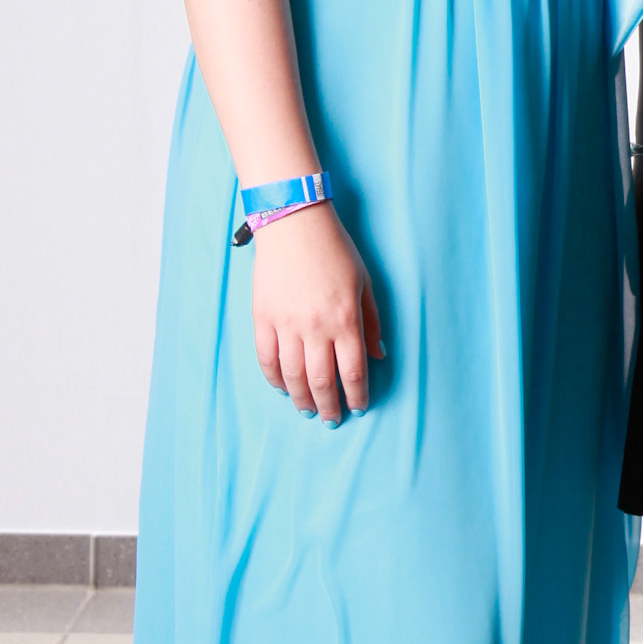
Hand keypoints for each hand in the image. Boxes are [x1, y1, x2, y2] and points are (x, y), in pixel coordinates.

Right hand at [251, 206, 384, 422]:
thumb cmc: (335, 250)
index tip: (358, 408)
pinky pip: (267, 358)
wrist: (294, 224)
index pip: (352, 371)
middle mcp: (315, 328)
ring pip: (292, 376)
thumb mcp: (365, 283)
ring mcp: (286, 324)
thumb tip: (379, 355)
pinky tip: (282, 388)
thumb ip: (371, 322)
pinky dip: (274, 378)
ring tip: (308, 410)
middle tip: (332, 419)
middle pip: (321, 381)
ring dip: (301, 399)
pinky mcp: (263, 318)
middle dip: (329, 405)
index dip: (356, 395)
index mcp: (345, 320)